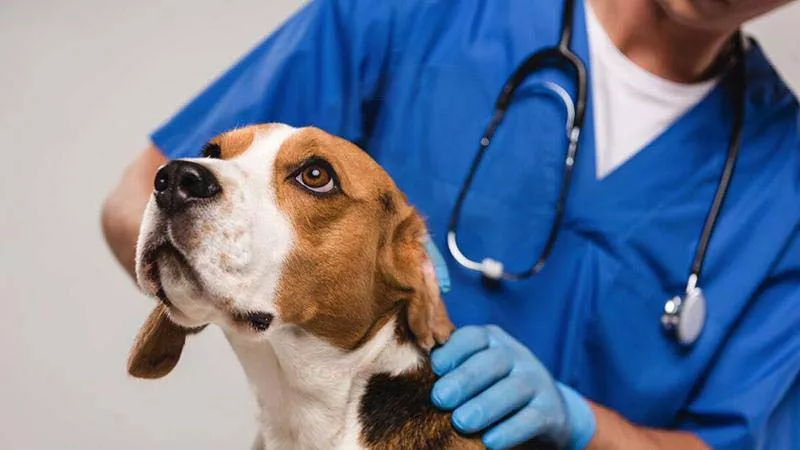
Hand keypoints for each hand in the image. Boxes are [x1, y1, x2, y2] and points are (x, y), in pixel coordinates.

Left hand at [430, 325, 595, 448]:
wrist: (546, 411)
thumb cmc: (493, 388)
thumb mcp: (476, 371)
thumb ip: (451, 369)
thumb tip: (412, 378)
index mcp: (493, 341)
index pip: (474, 337)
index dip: (454, 350)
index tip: (434, 368)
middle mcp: (518, 356)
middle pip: (494, 361)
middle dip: (465, 378)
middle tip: (440, 399)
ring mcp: (538, 381)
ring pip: (514, 388)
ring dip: (486, 405)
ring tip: (461, 422)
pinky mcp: (551, 411)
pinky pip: (532, 418)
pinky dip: (510, 430)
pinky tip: (489, 441)